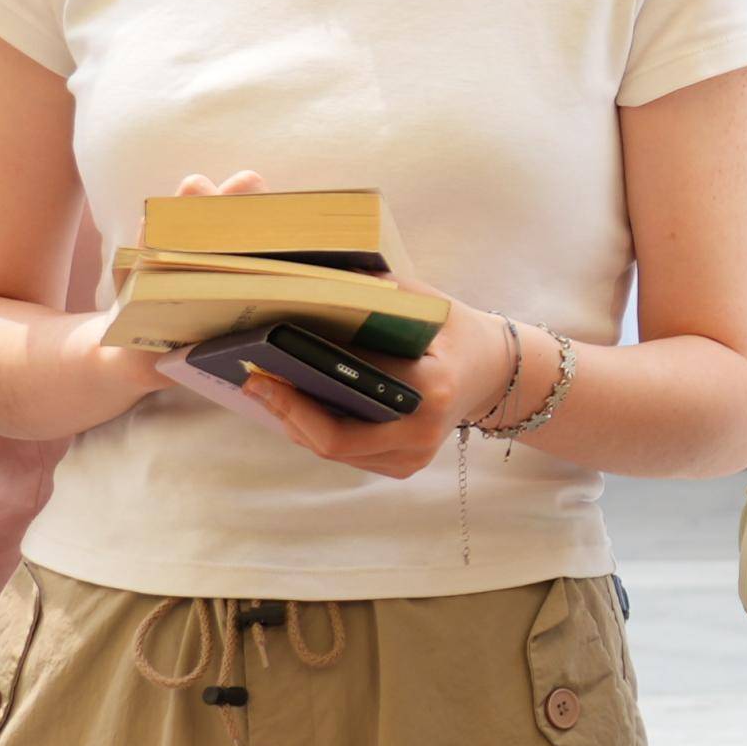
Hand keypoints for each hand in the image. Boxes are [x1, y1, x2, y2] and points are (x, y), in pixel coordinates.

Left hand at [223, 307, 506, 484]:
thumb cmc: (456, 331)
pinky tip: (293, 406)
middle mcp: (421, 434)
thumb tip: (313, 279)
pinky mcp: (403, 466)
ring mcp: (413, 458)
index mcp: (431, 390)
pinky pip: (347, 455)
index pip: (352, 403)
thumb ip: (375, 292)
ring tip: (265, 391)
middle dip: (286, 413)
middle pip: (333, 442)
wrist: (494, 372)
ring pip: (335, 452)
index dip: (299, 396)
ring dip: (295, 423)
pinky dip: (316, 431)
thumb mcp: (425, 302)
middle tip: (252, 383)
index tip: (263, 371)